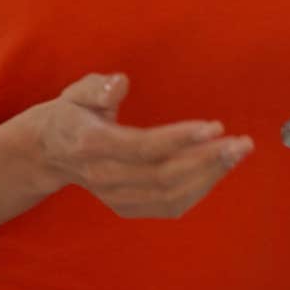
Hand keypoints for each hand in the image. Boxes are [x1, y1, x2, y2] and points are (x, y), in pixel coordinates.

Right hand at [18, 72, 252, 218]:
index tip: (214, 127)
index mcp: (92, 145)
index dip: (179, 139)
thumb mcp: (76, 93)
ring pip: (170, 195)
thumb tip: (120, 83)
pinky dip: (199, 189)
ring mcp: (116, 197)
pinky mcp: (128, 207)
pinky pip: (170, 205)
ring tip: (238, 152)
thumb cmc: (71, 115)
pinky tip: (219, 168)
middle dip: (207, 160)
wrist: (49, 154)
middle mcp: (105, 177)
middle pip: (163, 176)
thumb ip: (97, 88)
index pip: (142, 148)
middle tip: (240, 142)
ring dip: (210, 176)